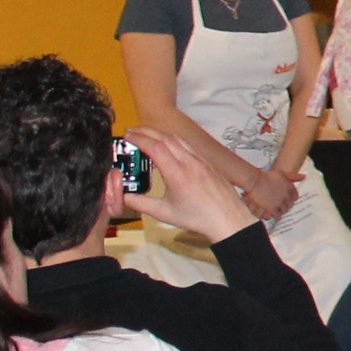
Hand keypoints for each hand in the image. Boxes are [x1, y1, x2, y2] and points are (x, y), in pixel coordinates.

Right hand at [124, 129, 255, 242]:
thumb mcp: (163, 212)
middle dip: (146, 131)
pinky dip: (174, 141)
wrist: (228, 219)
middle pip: (166, 138)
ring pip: (179, 140)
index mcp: (178, 175)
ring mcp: (202, 161)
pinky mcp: (208, 163)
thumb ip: (139, 203)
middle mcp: (191, 163)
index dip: (139, 139)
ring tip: (145, 136)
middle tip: (131, 131)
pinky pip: (189, 146)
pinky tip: (167, 146)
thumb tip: (121, 196)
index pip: (156, 148)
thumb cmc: (198, 218)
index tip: (127, 136)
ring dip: (160, 134)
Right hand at [243, 167, 296, 220]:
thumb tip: (304, 177)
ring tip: (275, 209)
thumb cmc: (267, 176)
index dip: (290, 198)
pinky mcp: (272, 209)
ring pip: (284, 211)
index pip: (295, 197)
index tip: (286, 199)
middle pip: (290, 205)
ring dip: (280, 210)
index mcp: (290, 188)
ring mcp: (280, 203)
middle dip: (286, 205)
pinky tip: (272, 213)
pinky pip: (277, 215)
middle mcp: (287, 196)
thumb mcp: (283, 174)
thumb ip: (294, 176)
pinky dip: (275, 215)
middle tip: (280, 205)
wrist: (255, 181)